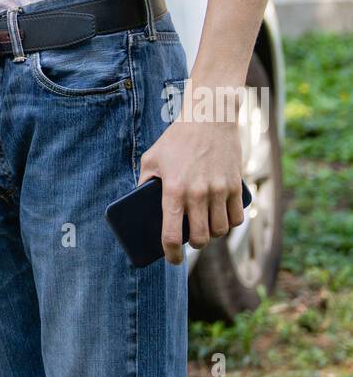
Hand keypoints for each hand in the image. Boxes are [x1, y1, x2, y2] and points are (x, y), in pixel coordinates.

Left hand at [138, 77, 245, 265]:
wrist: (209, 117)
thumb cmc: (177, 138)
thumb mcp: (152, 157)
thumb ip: (144, 182)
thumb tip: (139, 204)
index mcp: (173, 189)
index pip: (171, 234)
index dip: (171, 254)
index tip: (172, 259)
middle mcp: (197, 193)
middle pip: (199, 238)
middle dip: (194, 245)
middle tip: (190, 240)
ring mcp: (219, 190)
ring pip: (219, 231)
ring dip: (212, 234)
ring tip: (206, 229)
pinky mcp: (236, 185)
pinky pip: (236, 218)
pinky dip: (230, 224)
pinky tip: (223, 221)